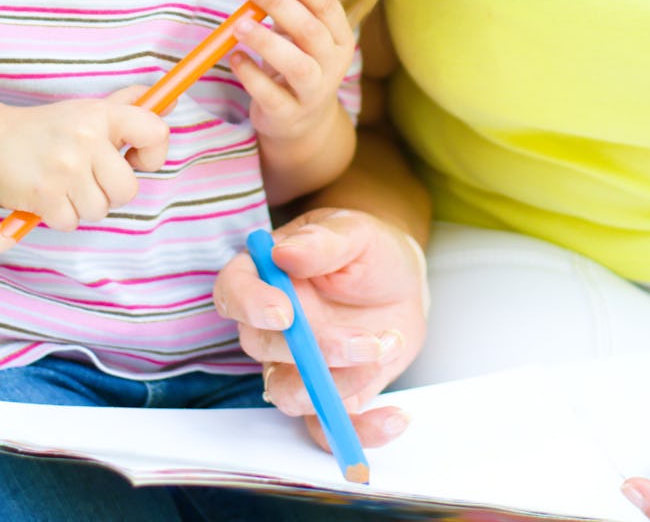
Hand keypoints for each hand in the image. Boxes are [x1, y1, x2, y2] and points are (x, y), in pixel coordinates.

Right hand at [0, 88, 168, 236]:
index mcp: (102, 114)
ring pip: (102, 209)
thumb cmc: (49, 128)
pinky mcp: (44, 196)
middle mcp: (86, 139)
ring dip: (86, 204)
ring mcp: (65, 169)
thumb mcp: (89, 109)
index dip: (155, 154)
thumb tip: (172, 101)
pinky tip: (51, 196)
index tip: (137, 158)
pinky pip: (73, 222)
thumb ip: (130, 106)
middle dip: (114, 191)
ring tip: (68, 185)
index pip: (156, 133)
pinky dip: (63, 216)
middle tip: (94, 178)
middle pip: (129, 189)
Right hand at [213, 207, 428, 449]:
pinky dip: (359, 433)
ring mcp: (295, 365)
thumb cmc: (368, 250)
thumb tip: (284, 251)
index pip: (233, 290)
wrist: (400, 282)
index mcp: (267, 275)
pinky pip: (326, 429)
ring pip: (289, 394)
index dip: (249, 305)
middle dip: (315, 348)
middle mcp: (272, 326)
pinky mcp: (325, 396)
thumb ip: (322, 241)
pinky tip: (394, 416)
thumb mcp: (355, 232)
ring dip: (338, 385)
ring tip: (386, 348)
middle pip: (262, 348)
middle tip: (366, 340)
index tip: (285, 313)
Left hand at [228, 0, 355, 143]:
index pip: (327, 7)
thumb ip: (290, 4)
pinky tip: (235, 58)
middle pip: (310, 31)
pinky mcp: (289, 114)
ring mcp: (313, 93)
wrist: (303, 123)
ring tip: (238, 25)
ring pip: (297, 65)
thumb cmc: (298, 63)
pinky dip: (251, 75)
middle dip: (279, 4)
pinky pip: (271, 94)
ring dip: (266, 42)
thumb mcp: (298, 33)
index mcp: (339, 38)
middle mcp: (333, 65)